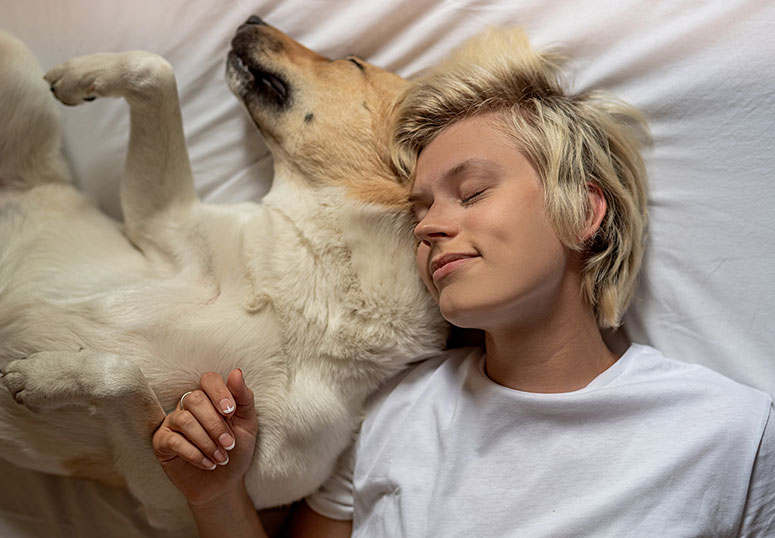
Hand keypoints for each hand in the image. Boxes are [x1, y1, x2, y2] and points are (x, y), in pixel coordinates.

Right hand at [152, 369, 257, 506]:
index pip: (209, 379)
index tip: (230, 412)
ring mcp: (173, 422)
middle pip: (195, 399)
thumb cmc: (236, 450)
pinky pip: (173, 441)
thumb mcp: (247, 424)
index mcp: (210, 397)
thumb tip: (236, 372)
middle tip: (230, 444)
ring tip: (221, 458)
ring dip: (207, 441)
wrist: (224, 483)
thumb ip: (243, 398)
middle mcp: (189, 405)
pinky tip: (208, 464)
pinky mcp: (162, 442)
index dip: (219, 393)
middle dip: (216, 424)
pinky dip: (195, 454)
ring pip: (184, 419)